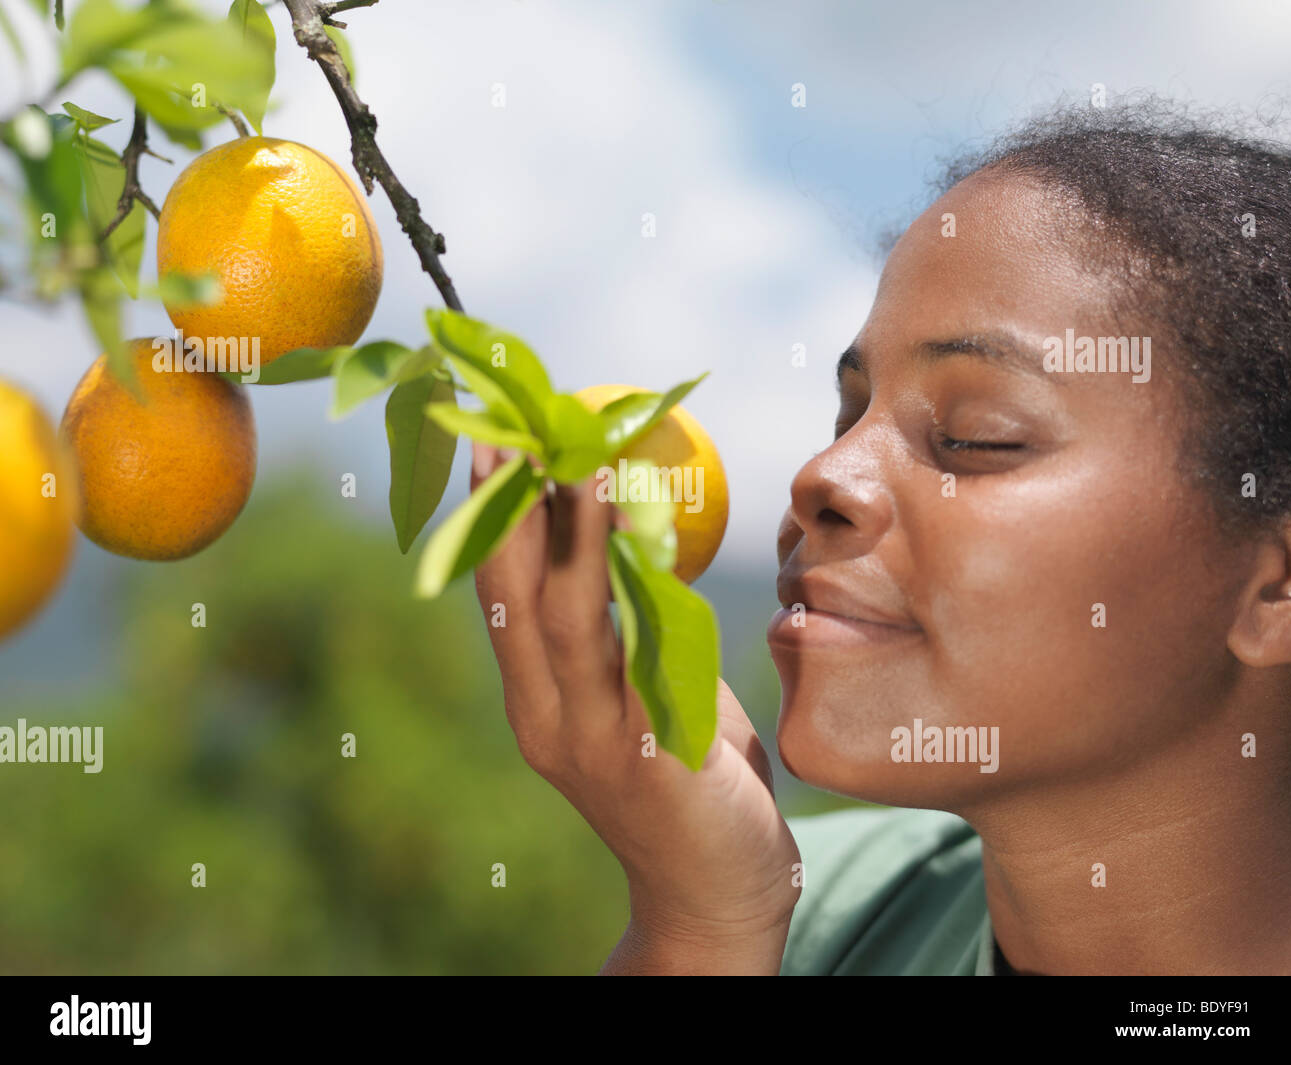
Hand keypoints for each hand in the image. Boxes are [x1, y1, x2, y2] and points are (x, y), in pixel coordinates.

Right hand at [469, 442, 801, 972]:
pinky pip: (639, 658)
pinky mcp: (650, 759)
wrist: (718, 894)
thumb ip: (634, 634)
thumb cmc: (689, 783)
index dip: (493, 520)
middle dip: (509, 512)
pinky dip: (638, 596)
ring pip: (566, 621)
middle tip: (510, 429)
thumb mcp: (648, 698)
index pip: (502, 596)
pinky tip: (647, 544)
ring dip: (569, 537)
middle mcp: (547, 717)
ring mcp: (593, 741)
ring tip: (579, 462)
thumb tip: (637, 549)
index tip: (494, 444)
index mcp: (538, 700)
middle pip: (514, 599)